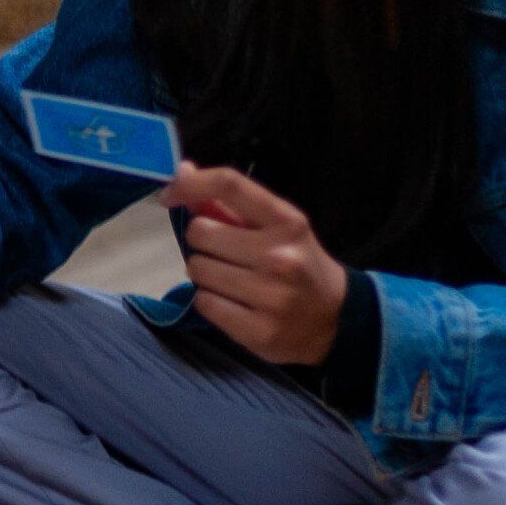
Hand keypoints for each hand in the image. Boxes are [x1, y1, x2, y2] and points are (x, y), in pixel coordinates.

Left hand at [162, 164, 348, 364]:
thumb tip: (182, 173)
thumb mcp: (277, 228)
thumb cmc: (298, 263)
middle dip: (202, 243)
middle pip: (200, 234)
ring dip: (204, 275)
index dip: (190, 185)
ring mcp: (271, 296)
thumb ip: (230, 204)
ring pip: (198, 271)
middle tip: (222, 255)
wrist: (336, 318)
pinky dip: (209, 302)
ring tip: (230, 281)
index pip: (230, 185)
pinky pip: (204, 304)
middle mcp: (280, 256)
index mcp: (287, 222)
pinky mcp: (259, 331)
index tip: (169, 195)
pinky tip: (233, 303)